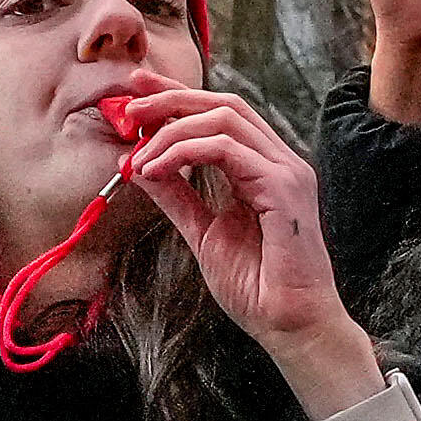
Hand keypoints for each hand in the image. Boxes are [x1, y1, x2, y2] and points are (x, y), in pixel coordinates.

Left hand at [111, 82, 355, 374]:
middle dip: (171, 99)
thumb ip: (177, 197)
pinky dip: (184, 153)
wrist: (290, 326)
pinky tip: (157, 170)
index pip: (222, 115)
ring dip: (171, 131)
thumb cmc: (257, 287)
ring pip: (224, 119)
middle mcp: (280, 162)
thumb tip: (138, 166)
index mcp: (265, 169)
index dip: (178, 97)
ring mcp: (286, 171)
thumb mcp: (204, 233)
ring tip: (139, 156)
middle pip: (225, 104)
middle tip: (130, 109)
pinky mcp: (283, 188)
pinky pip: (227, 150)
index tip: (136, 94)